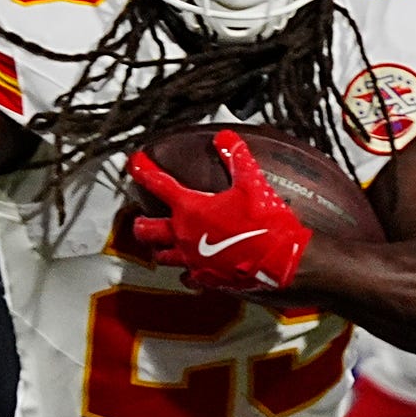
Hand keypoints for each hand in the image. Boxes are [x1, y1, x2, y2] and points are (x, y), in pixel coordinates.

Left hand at [129, 131, 309, 292]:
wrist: (280, 261)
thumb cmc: (264, 224)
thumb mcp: (252, 183)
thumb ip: (237, 158)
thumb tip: (227, 138)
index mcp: (190, 209)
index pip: (158, 184)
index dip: (143, 170)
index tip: (134, 163)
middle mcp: (184, 235)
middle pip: (147, 229)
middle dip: (141, 222)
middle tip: (141, 218)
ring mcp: (192, 259)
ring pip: (161, 256)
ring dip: (158, 248)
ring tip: (159, 244)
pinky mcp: (206, 278)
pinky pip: (187, 277)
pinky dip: (185, 273)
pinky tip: (189, 270)